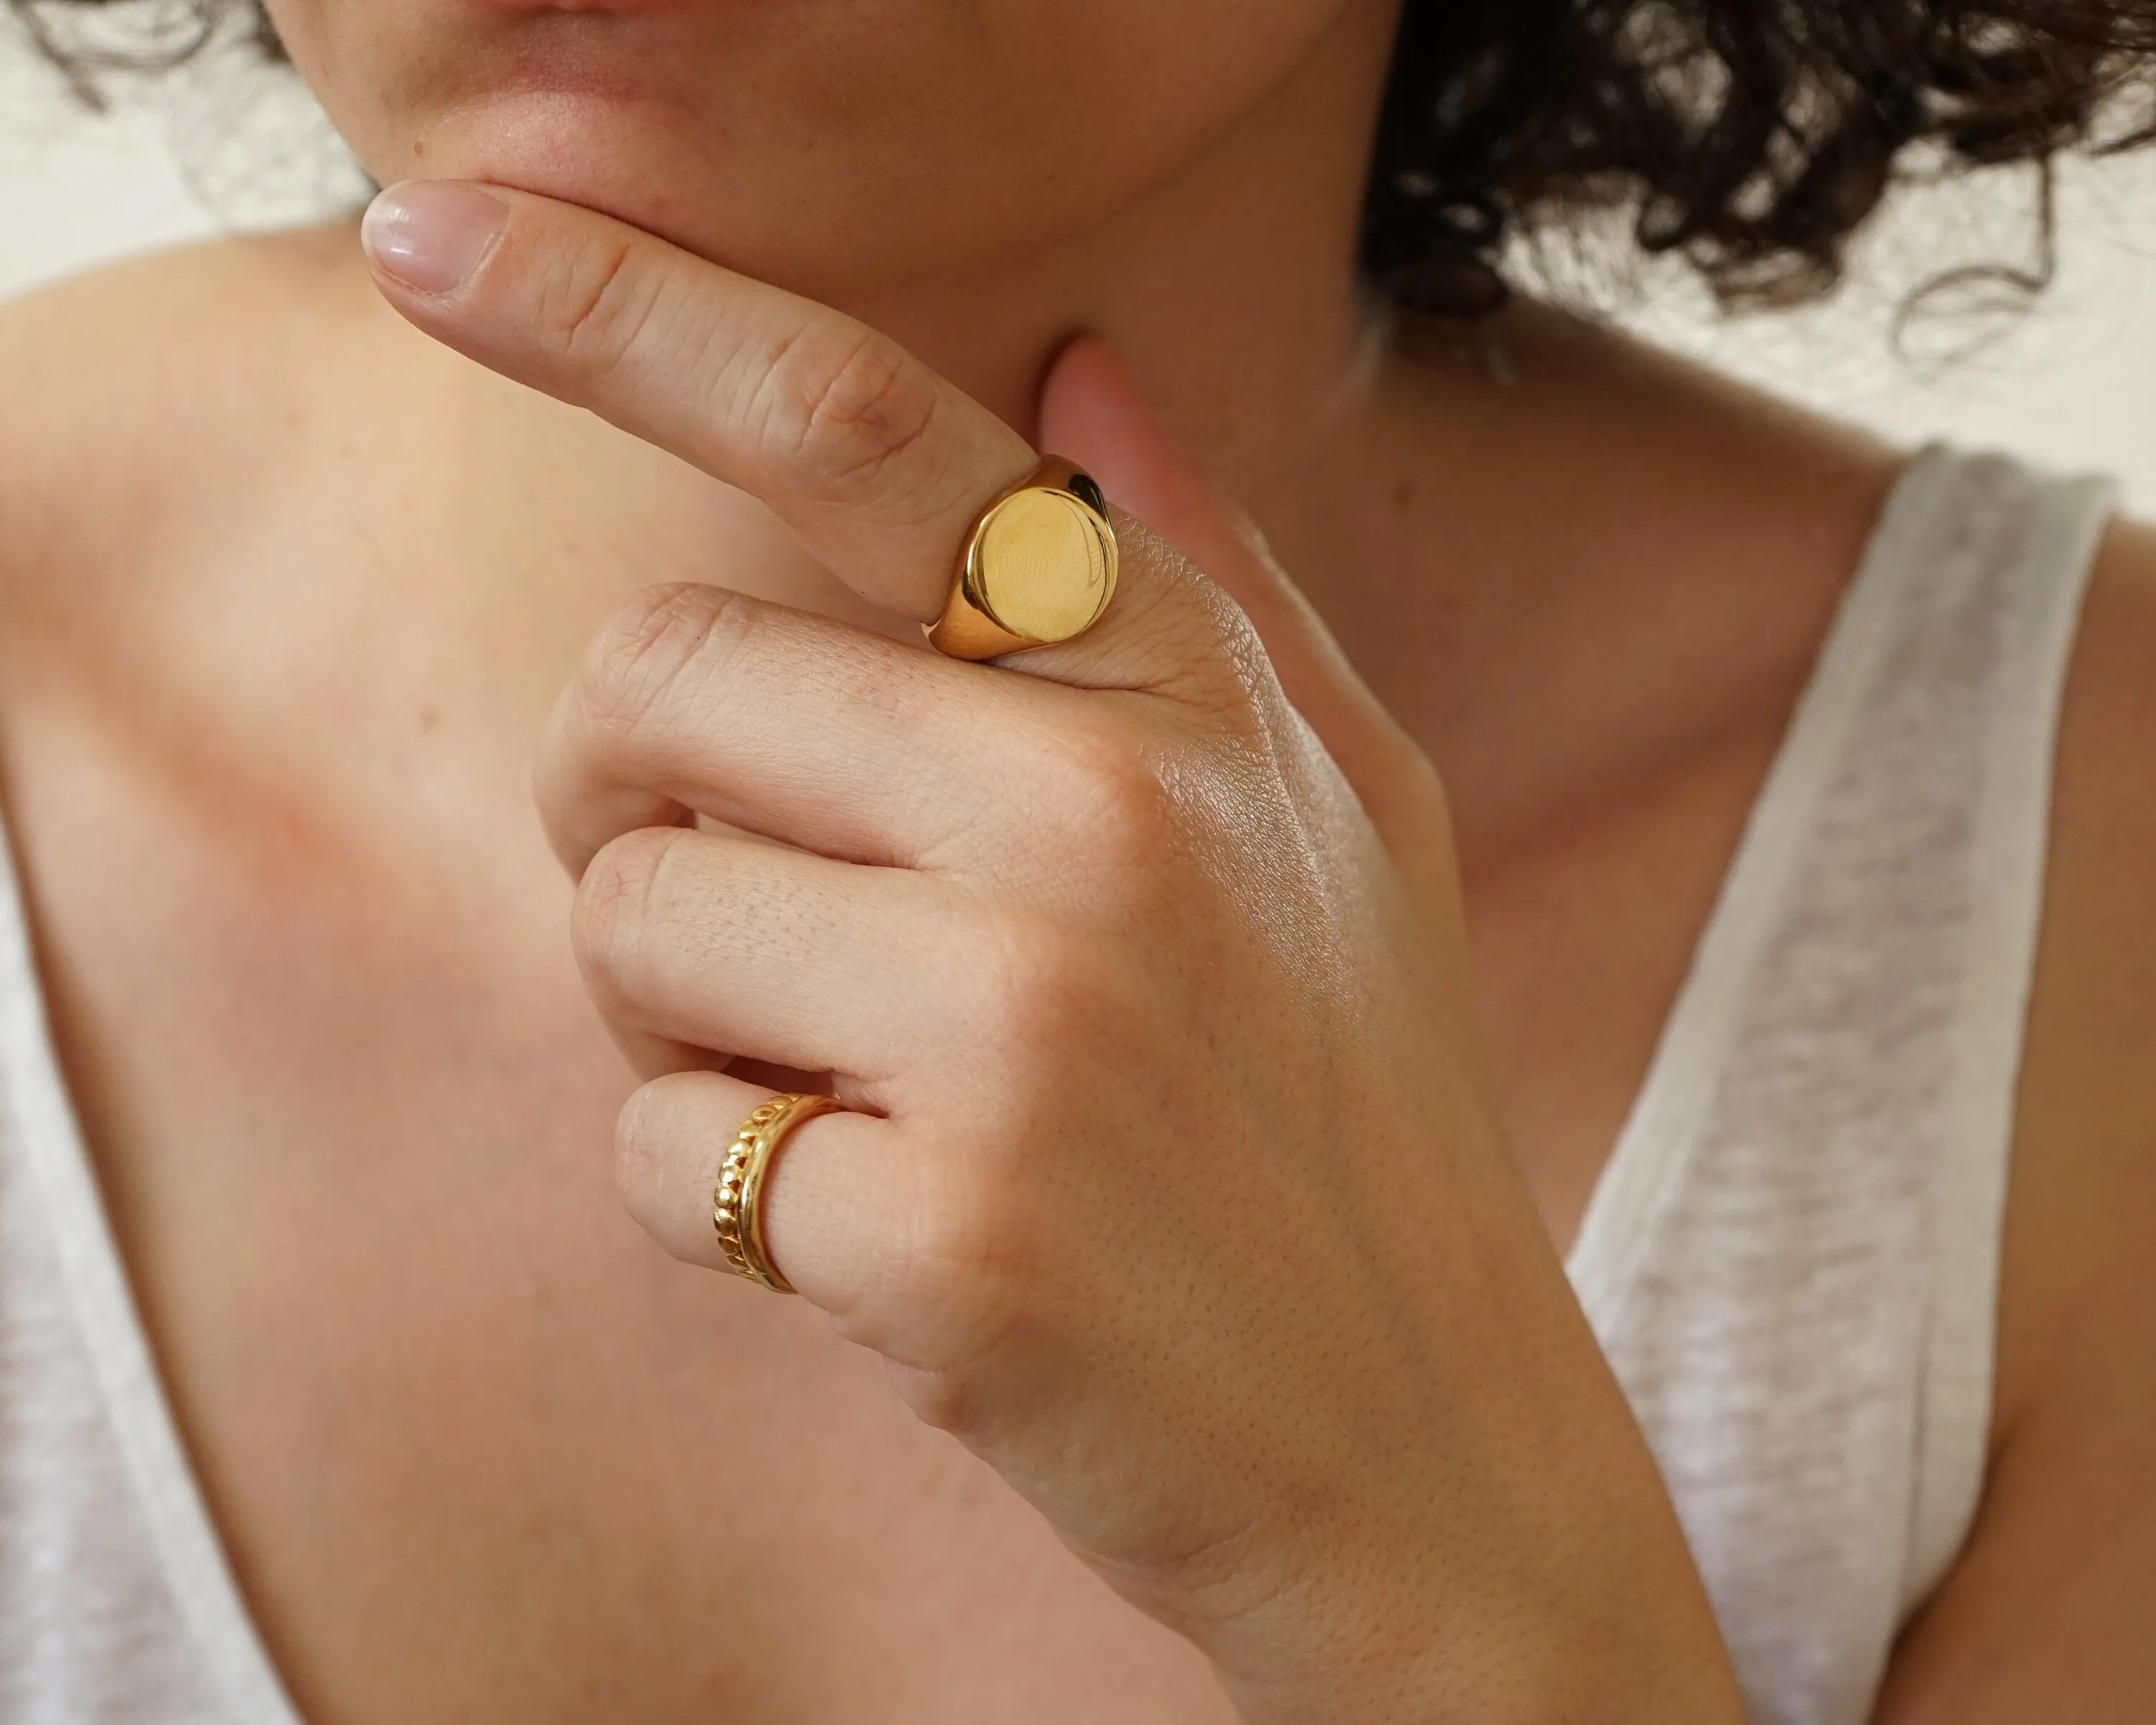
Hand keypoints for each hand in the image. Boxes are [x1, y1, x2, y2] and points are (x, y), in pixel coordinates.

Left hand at [363, 181, 1742, 1724]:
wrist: (1425, 1445)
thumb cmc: (1361, 1109)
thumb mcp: (1353, 805)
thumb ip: (1205, 573)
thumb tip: (1073, 362)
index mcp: (1186, 698)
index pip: (865, 432)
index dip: (625, 306)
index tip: (435, 233)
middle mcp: (1105, 820)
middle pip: (655, 687)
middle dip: (649, 801)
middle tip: (770, 921)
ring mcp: (1021, 1028)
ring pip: (625, 918)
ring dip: (688, 1016)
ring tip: (862, 1089)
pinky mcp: (935, 1233)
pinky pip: (657, 1148)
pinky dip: (723, 1198)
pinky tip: (883, 1233)